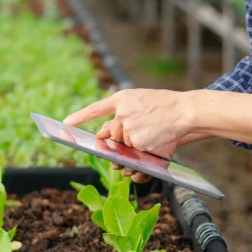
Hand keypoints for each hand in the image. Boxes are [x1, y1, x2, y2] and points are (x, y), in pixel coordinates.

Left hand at [65, 89, 191, 182]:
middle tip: (134, 138)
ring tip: (149, 136)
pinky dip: (142, 152)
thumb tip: (105, 134)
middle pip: (110, 134)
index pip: (96, 109)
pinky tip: (153, 141)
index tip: (66, 123)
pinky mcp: (136, 141)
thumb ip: (123, 114)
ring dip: (132, 147)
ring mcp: (127, 128)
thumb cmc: (166, 107)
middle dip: (118, 141)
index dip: (80, 116)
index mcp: (122, 98)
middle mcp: (121, 113)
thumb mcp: (141, 101)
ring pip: (122, 145)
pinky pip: (133, 153)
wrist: (185, 111)